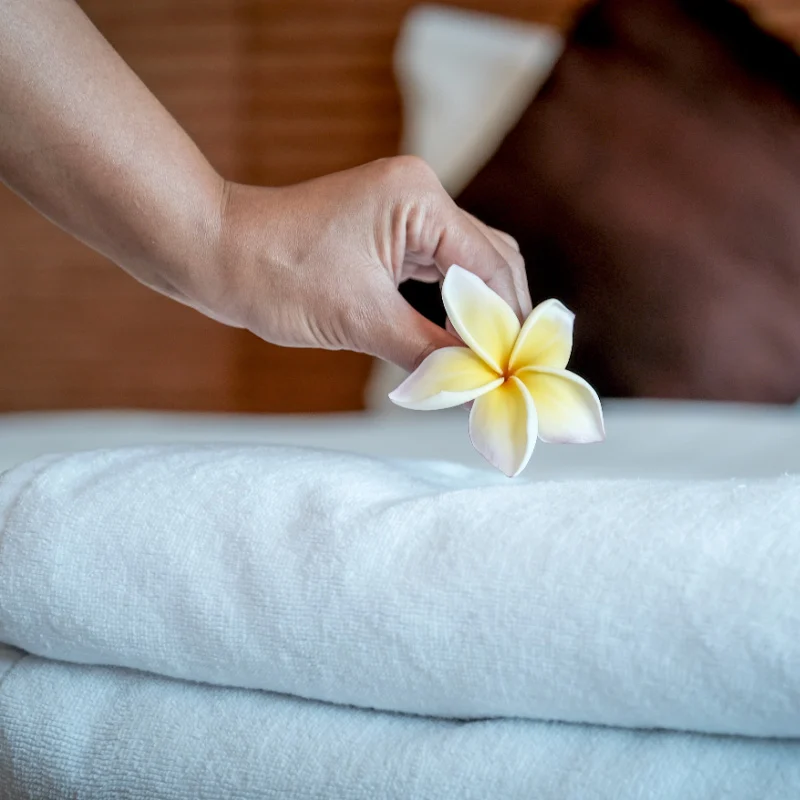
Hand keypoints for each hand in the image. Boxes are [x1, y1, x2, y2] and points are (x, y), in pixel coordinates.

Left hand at [202, 157, 530, 371]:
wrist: (216, 253)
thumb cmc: (275, 275)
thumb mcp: (359, 320)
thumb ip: (428, 351)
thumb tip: (478, 383)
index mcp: (419, 199)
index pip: (490, 266)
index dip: (509, 323)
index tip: (519, 372)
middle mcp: (421, 195)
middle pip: (490, 260)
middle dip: (503, 316)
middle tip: (513, 370)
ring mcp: (405, 211)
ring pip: (468, 266)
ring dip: (480, 313)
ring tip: (493, 361)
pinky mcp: (390, 232)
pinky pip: (439, 270)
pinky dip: (453, 305)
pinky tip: (461, 338)